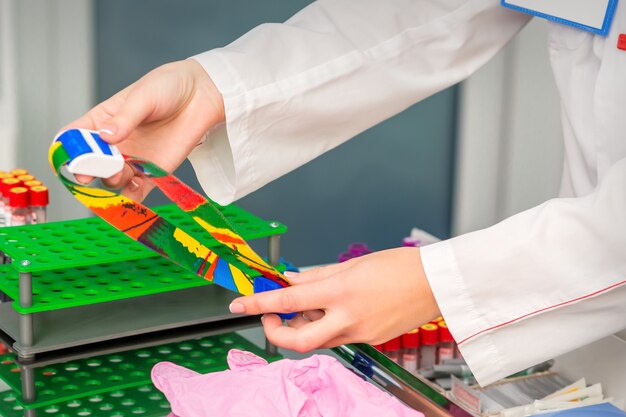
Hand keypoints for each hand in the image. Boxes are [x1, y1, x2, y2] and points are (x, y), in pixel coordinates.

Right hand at [59, 59, 223, 200]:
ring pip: (111, 181)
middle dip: (90, 170)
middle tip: (97, 168)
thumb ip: (125, 118)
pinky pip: (137, 191)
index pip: (74, 137)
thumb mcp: (143, 96)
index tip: (71, 155)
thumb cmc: (168, 87)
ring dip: (111, 182)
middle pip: (91, 164)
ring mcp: (132, 160)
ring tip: (120, 173)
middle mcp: (113, 144)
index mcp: (102, 120)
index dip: (67, 149)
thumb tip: (105, 137)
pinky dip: (131, 198)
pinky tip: (133, 192)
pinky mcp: (153, 172)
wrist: (202, 96)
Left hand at [229, 247, 440, 351]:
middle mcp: (348, 318)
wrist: (436, 284)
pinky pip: (338, 338)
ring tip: (310, 304)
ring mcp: (360, 333)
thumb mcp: (352, 264)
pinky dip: (326, 326)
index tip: (241, 303)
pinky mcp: (370, 340)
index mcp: (341, 292)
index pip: (288, 300)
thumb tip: (291, 279)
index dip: (259, 303)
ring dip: (303, 325)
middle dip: (275, 331)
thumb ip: (316, 275)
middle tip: (272, 314)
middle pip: (298, 341)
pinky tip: (333, 309)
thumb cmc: (400, 267)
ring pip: (318, 340)